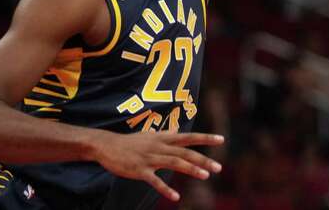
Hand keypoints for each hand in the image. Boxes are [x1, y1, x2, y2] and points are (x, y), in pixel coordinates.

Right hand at [91, 131, 224, 201]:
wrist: (107, 146)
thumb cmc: (131, 142)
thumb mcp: (150, 135)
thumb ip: (166, 134)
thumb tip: (177, 130)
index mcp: (164, 138)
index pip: (188, 137)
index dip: (205, 138)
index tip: (222, 140)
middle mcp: (159, 146)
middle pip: (185, 152)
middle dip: (203, 159)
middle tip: (219, 168)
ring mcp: (150, 158)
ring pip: (174, 163)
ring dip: (191, 169)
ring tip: (205, 176)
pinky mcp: (139, 170)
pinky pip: (154, 181)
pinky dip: (165, 189)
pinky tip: (176, 197)